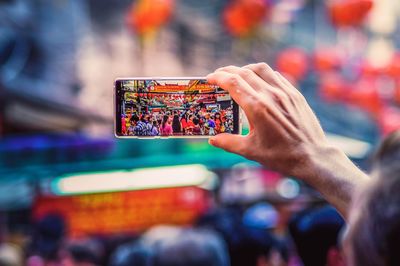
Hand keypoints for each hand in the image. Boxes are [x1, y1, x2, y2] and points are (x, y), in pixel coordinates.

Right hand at [207, 63, 369, 217]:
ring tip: (238, 76)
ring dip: (246, 69)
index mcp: (257, 108)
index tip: (209, 78)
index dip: (219, 77)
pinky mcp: (295, 94)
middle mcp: (271, 95)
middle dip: (228, 71)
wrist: (312, 157)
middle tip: (218, 76)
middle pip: (244, 72)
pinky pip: (276, 76)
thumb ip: (229, 142)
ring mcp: (285, 92)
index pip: (233, 83)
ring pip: (261, 69)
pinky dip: (263, 74)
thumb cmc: (281, 156)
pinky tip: (259, 82)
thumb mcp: (251, 151)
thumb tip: (213, 139)